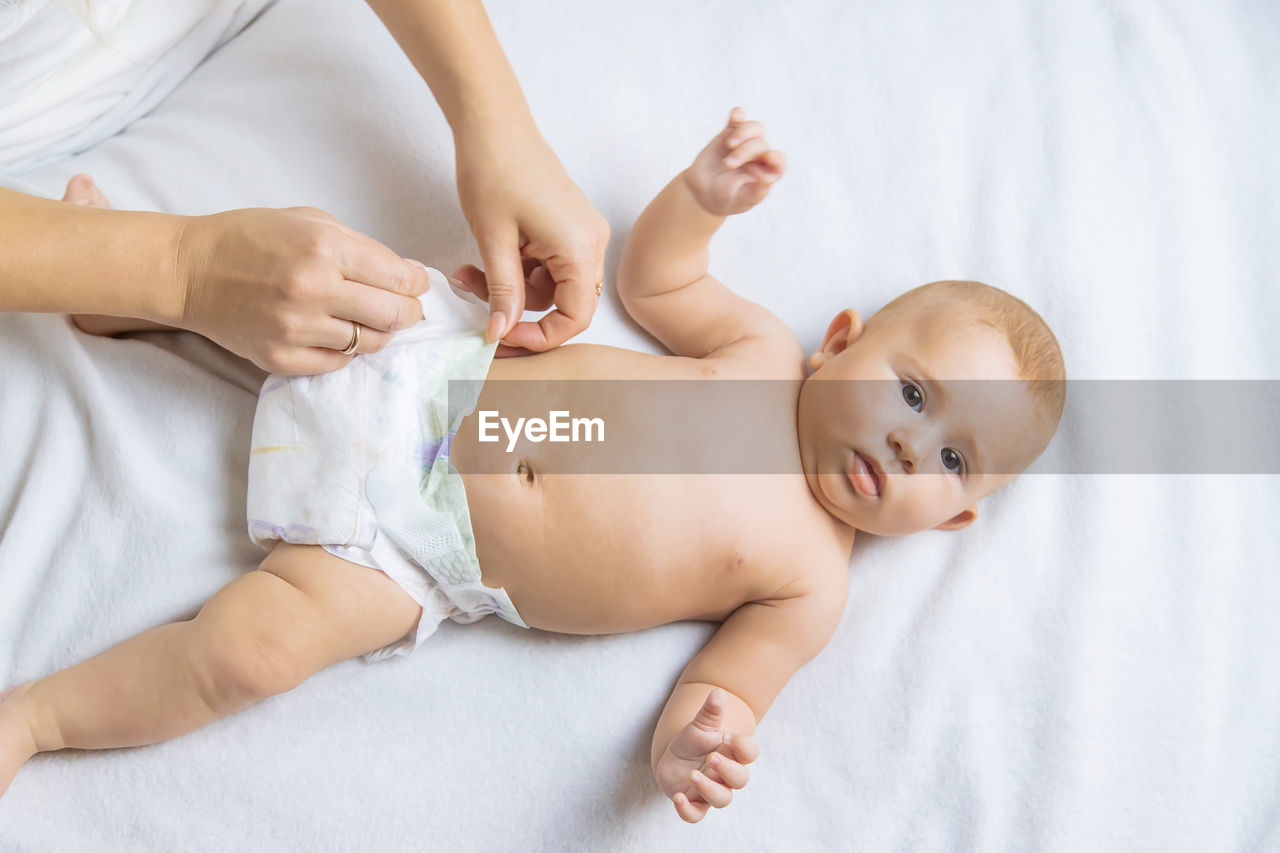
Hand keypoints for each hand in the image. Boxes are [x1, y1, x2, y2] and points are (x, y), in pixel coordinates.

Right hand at [175, 207, 432, 373]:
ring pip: (370, 344)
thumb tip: (404, 274)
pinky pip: (337, 363)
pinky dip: (346, 350)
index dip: (416, 283)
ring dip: (378, 332)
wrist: (188, 270)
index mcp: (324, 249)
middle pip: (394, 316)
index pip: (399, 278)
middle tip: (405, 308)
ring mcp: (296, 329)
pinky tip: (336, 332)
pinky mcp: (281, 358)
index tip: (415, 283)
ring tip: (367, 319)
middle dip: (409, 312)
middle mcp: (314, 291)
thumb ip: (358, 246)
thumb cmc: (251, 237)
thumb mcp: (308, 221)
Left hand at [453, 119, 608, 350]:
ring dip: (511, 288)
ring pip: (549, 286)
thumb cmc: (494, 169)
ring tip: (469, 272)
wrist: (493, 122)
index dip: (540, 337)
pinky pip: (547, 265)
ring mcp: (581, 233)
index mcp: (580, 249)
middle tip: (476, 307)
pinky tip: (488, 255)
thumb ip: (502, 293)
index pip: (575, 318)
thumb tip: (500, 333)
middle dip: (517, 309)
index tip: (502, 337)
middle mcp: (591, 243)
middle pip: (562, 304)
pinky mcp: (567, 225)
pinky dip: (518, 269)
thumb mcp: (494, 241)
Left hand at [654, 688, 759, 823]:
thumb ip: (710, 711)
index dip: (743, 747)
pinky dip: (687, 810)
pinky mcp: (694, 803)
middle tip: (711, 757)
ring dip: (709, 789)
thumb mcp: (700, 725)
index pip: (750, 753)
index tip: (727, 736)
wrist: (673, 760)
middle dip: (727, 769)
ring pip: (722, 799)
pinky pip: (696, 814)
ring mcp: (711, 791)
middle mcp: (726, 775)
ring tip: (692, 775)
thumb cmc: (693, 741)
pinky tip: (678, 798)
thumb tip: (718, 692)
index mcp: (732, 753)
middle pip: (740, 779)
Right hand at [685, 107, 785, 216]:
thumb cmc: (726, 199)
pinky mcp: (730, 133)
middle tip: (729, 164)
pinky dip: (738, 115)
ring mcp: (746, 143)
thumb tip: (769, 179)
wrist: (703, 192)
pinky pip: (738, 120)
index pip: (779, 163)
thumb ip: (756, 193)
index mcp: (767, 172)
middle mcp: (760, 156)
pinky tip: (736, 115)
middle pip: (761, 145)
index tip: (769, 157)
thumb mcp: (741, 201)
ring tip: (730, 144)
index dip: (777, 158)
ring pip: (755, 128)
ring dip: (744, 132)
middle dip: (745, 152)